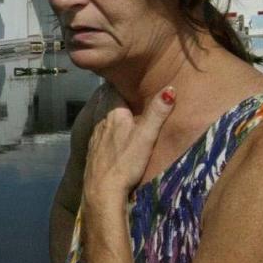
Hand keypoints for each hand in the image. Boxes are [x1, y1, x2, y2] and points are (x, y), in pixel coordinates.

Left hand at [83, 86, 175, 212]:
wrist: (102, 190)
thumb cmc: (125, 162)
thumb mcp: (146, 136)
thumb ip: (157, 113)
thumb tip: (170, 89)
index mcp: (113, 114)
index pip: (112, 88)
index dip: (120, 80)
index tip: (128, 72)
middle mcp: (100, 121)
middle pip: (106, 100)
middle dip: (115, 93)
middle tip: (126, 87)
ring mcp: (95, 136)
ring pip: (101, 114)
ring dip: (110, 109)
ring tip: (121, 106)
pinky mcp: (93, 150)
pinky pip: (99, 130)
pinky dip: (106, 125)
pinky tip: (112, 132)